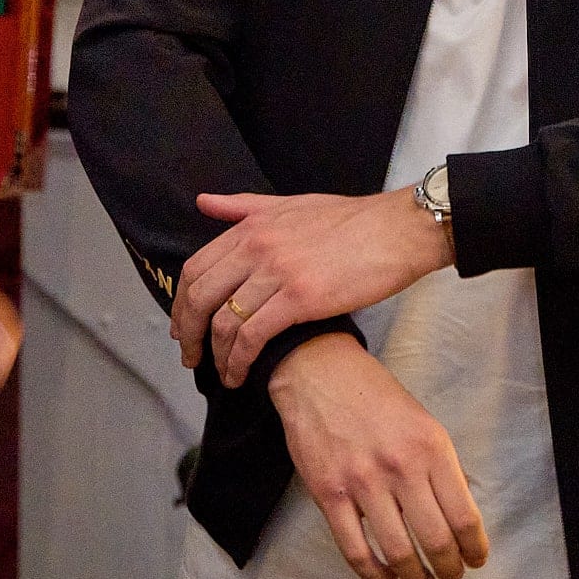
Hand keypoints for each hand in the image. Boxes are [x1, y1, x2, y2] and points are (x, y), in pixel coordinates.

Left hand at [174, 187, 450, 388]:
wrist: (397, 230)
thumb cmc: (352, 220)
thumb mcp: (292, 204)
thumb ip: (244, 206)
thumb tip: (204, 203)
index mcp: (252, 226)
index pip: (196, 268)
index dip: (182, 304)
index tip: (182, 327)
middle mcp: (257, 247)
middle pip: (201, 297)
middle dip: (188, 334)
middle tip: (192, 359)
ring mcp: (277, 272)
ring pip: (225, 321)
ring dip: (216, 355)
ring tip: (222, 373)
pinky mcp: (300, 298)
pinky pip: (253, 336)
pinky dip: (240, 361)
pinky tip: (242, 374)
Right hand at [268, 335, 488, 578]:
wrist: (321, 373)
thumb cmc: (376, 398)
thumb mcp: (424, 422)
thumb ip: (443, 466)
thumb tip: (464, 512)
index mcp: (431, 447)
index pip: (464, 515)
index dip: (474, 548)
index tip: (475, 560)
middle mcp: (401, 466)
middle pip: (436, 540)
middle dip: (449, 569)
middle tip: (451, 577)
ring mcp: (362, 482)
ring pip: (398, 552)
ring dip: (414, 578)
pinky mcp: (329, 494)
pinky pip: (355, 550)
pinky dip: (374, 573)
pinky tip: (384, 576)